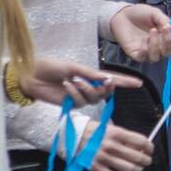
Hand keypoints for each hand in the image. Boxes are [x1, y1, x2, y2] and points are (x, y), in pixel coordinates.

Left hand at [19, 58, 142, 106]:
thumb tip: (108, 78)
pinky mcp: (71, 103)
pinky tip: (66, 86)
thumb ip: (92, 74)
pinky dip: (75, 93)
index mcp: (90, 75)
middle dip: (108, 87)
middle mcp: (88, 86)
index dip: (126, 81)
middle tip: (106, 82)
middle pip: (106, 91)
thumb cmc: (51, 67)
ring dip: (86, 89)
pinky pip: (81, 101)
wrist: (31, 76)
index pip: (112, 78)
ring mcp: (80, 96)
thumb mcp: (74, 67)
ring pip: (95, 97)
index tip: (139, 83)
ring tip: (73, 81)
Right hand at [80, 120, 153, 170]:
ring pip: (128, 169)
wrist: (71, 136)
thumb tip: (141, 147)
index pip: (141, 141)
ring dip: (138, 170)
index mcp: (116, 133)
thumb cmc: (94, 132)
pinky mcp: (95, 168)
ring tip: (139, 169)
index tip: (150, 150)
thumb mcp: (111, 128)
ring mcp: (102, 158)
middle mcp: (110, 146)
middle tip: (147, 161)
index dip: (149, 147)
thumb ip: (125, 137)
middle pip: (136, 157)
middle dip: (146, 161)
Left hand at [111, 4, 170, 62]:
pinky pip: (143, 57)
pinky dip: (145, 48)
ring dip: (156, 45)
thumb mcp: (155, 13)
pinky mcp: (135, 54)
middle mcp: (157, 47)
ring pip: (156, 57)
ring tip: (152, 31)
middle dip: (168, 42)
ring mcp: (146, 51)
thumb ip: (164, 20)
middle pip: (168, 54)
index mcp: (164, 38)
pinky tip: (143, 39)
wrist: (122, 14)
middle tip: (163, 29)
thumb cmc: (139, 13)